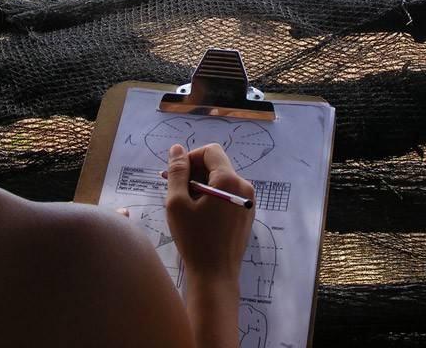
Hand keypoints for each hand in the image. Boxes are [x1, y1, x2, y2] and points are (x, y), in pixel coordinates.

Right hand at [165, 143, 254, 280]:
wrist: (215, 275)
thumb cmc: (194, 240)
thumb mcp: (177, 203)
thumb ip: (177, 172)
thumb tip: (177, 149)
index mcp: (229, 180)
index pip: (210, 151)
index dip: (191, 158)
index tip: (176, 176)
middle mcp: (244, 186)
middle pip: (216, 165)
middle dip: (195, 174)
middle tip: (176, 193)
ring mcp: (249, 201)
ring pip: (221, 180)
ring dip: (202, 186)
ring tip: (187, 207)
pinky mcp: (247, 213)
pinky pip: (228, 194)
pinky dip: (212, 197)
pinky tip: (200, 216)